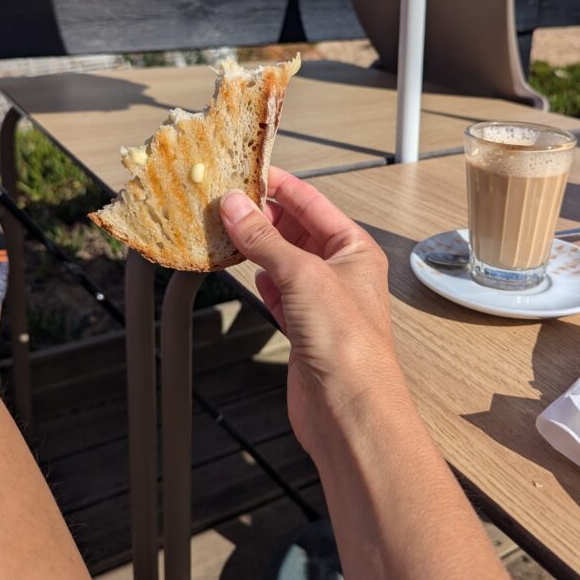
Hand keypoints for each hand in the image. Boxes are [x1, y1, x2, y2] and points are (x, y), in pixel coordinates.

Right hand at [220, 168, 402, 455]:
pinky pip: (278, 291)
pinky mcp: (304, 328)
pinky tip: (246, 270)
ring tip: (225, 228)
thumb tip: (237, 206)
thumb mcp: (302, 275)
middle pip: (296, 230)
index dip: (280, 184)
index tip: (248, 169)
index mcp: (354, 249)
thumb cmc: (348, 344)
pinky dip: (260, 279)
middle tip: (226, 200)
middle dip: (263, 215)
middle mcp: (341, 272)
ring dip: (256, 247)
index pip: (313, 203)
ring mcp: (322, 301)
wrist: (350, 410)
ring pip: (283, 261)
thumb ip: (266, 239)